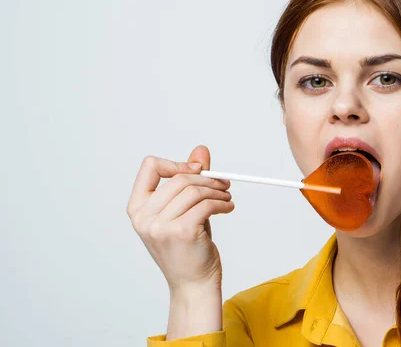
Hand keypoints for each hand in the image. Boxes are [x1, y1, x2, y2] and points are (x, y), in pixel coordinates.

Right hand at [126, 145, 233, 292]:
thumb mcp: (184, 210)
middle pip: (179, 178)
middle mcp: (143, 217)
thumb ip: (190, 181)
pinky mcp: (181, 232)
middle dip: (207, 179)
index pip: (150, 167)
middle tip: (224, 184)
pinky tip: (227, 208)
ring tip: (226, 199)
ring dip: (217, 192)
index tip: (197, 169)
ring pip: (195, 191)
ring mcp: (160, 226)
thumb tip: (201, 151)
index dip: (176, 163)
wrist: (192, 285)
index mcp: (137, 208)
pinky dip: (222, 203)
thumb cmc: (187, 248)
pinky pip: (206, 205)